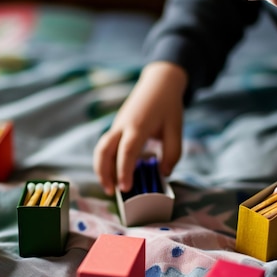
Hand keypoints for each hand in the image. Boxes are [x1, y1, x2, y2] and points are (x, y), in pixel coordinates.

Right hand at [93, 61, 186, 194]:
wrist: (159, 83)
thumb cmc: (168, 107)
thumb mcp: (176, 130)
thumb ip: (172, 154)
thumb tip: (164, 173)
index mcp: (138, 126)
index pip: (127, 151)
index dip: (124, 170)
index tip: (126, 188)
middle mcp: (123, 126)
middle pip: (103, 150)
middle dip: (104, 173)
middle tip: (111, 192)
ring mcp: (117, 126)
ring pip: (101, 149)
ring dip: (101, 169)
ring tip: (110, 187)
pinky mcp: (116, 128)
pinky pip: (106, 147)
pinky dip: (106, 162)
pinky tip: (114, 175)